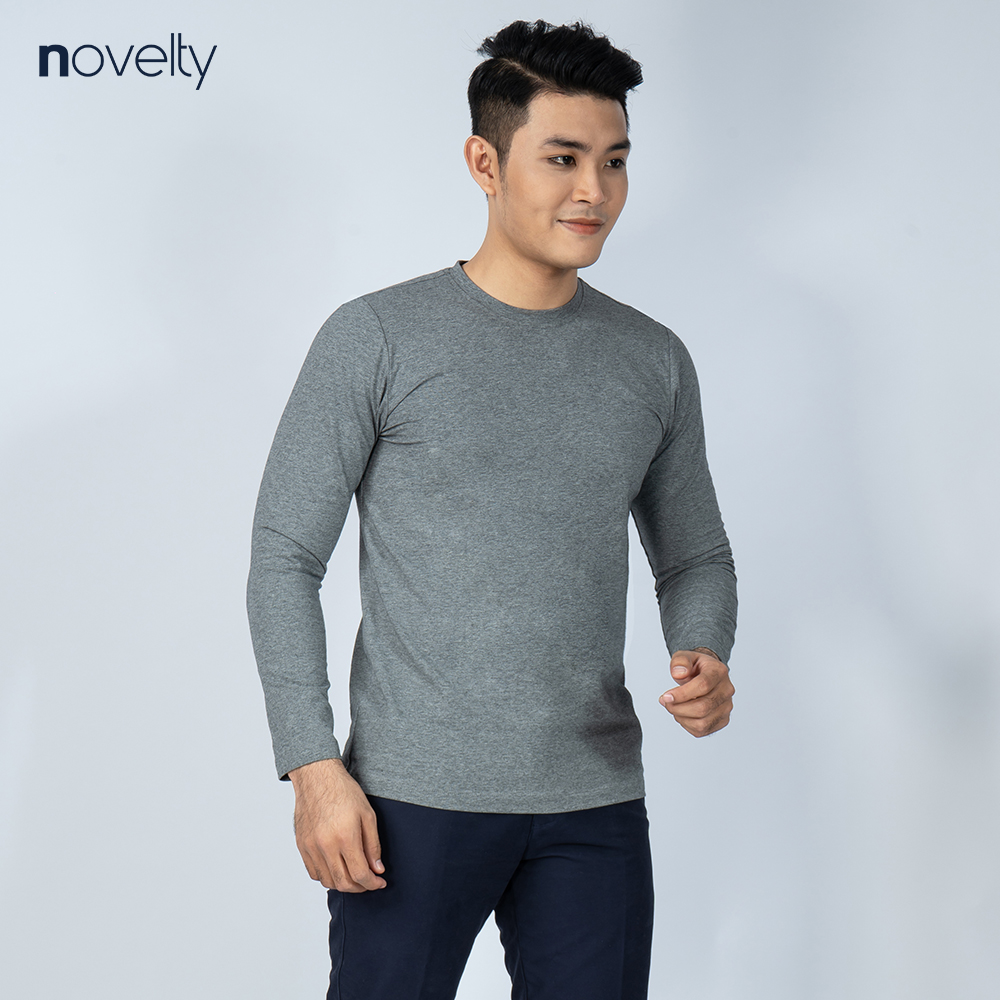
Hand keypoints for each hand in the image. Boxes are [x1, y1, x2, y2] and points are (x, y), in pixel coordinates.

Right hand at [287, 758, 385, 891]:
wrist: (317, 777)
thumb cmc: (344, 791)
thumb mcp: (367, 814)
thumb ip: (373, 845)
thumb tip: (377, 869)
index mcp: (345, 836)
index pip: (360, 874)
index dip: (373, 883)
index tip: (380, 882)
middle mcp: (325, 845)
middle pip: (343, 883)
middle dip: (360, 888)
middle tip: (369, 882)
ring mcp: (311, 847)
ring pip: (327, 881)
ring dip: (343, 884)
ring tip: (354, 876)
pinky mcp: (301, 846)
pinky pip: (313, 872)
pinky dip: (326, 876)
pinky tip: (337, 868)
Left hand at [658, 647, 733, 736]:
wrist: (706, 673)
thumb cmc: (695, 666)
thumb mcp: (684, 656)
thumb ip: (680, 661)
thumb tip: (678, 674)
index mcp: (719, 671)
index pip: (703, 685)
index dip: (682, 694)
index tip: (666, 696)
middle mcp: (727, 690)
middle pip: (703, 707)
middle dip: (678, 708)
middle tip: (666, 702)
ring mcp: (726, 706)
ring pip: (702, 723)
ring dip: (681, 718)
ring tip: (674, 707)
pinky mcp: (722, 720)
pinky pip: (703, 730)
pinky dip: (687, 725)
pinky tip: (682, 713)